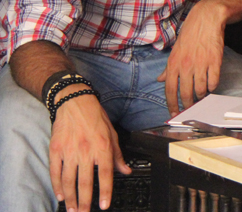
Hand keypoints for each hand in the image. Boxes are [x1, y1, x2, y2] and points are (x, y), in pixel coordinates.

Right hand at [49, 90, 130, 210]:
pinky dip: (57, 186)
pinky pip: (55, 172)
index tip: (105, 205)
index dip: (106, 191)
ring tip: (72, 209)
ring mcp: (69, 151)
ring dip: (71, 197)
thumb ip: (118, 155)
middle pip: (86, 181)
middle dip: (85, 201)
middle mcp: (86, 150)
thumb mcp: (112, 133)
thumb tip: (125, 170)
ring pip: (69, 180)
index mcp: (103, 146)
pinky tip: (60, 195)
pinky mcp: (56, 150)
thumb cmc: (95, 117)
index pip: (106, 174)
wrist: (75, 102)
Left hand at [157, 0, 226, 114]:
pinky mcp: (215, 62)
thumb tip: (161, 80)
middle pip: (186, 93)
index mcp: (174, 63)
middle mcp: (186, 66)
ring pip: (201, 90)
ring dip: (201, 96)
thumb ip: (168, 68)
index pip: (170, 90)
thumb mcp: (175, 50)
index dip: (172, 105)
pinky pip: (213, 81)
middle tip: (191, 108)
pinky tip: (211, 85)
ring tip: (202, 95)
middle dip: (188, 104)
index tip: (174, 114)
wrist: (206, 19)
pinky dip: (212, 87)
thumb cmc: (190, 34)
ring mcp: (201, 64)